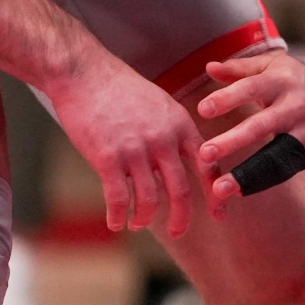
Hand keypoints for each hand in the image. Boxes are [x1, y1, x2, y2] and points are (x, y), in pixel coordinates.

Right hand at [46, 55, 205, 236]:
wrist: (85, 73)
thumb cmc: (120, 89)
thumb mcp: (160, 104)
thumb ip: (172, 132)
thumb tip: (179, 160)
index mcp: (180, 125)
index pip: (207, 165)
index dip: (215, 194)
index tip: (219, 214)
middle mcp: (163, 139)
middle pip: (181, 190)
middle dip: (181, 218)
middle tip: (178, 231)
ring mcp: (136, 149)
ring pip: (149, 199)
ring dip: (143, 218)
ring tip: (137, 223)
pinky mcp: (108, 157)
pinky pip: (118, 198)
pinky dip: (117, 215)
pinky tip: (115, 223)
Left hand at [195, 53, 304, 216]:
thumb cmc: (295, 80)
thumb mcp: (272, 66)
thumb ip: (240, 68)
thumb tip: (208, 67)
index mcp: (282, 79)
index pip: (251, 88)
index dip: (228, 98)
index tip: (202, 110)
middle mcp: (295, 105)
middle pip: (261, 125)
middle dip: (233, 141)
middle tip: (205, 154)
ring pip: (274, 156)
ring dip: (246, 174)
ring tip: (219, 188)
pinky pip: (284, 170)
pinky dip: (261, 182)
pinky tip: (239, 191)